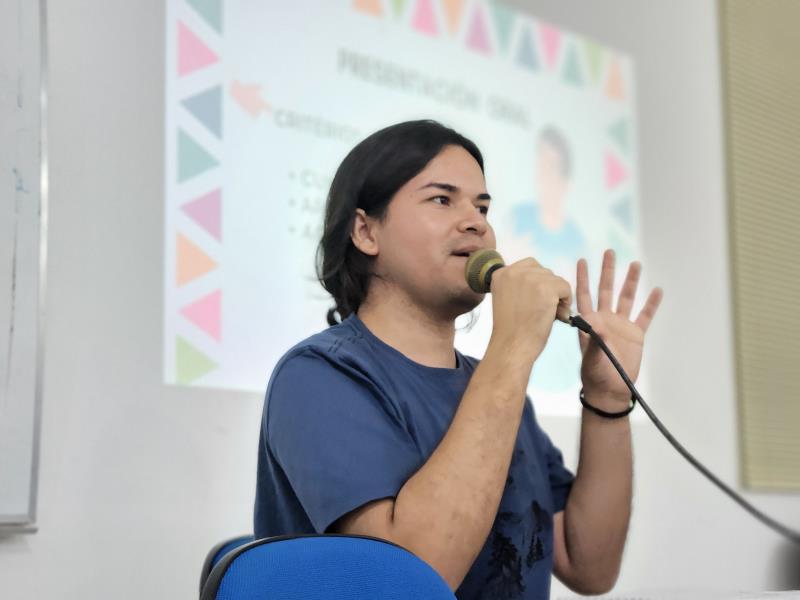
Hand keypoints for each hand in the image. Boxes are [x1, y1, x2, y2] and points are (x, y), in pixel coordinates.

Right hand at [489, 257, 572, 360]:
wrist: (512, 347)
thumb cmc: (512, 329)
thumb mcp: (508, 298)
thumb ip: (519, 285)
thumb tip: (545, 278)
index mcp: (501, 273)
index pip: (529, 266)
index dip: (536, 284)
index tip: (531, 302)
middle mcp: (513, 272)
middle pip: (544, 271)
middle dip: (548, 289)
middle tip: (541, 309)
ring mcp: (529, 278)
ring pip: (556, 279)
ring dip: (557, 296)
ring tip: (547, 314)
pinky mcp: (546, 288)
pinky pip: (565, 287)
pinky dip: (565, 301)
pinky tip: (555, 314)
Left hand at [576, 250, 662, 409]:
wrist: (610, 391)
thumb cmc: (595, 376)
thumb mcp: (592, 358)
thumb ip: (595, 341)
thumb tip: (597, 324)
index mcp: (589, 323)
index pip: (584, 295)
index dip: (582, 278)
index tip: (582, 260)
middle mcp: (604, 320)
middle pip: (606, 290)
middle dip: (607, 271)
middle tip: (609, 251)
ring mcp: (621, 326)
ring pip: (626, 298)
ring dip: (630, 281)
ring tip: (635, 263)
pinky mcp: (636, 335)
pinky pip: (645, 315)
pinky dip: (651, 303)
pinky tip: (656, 290)